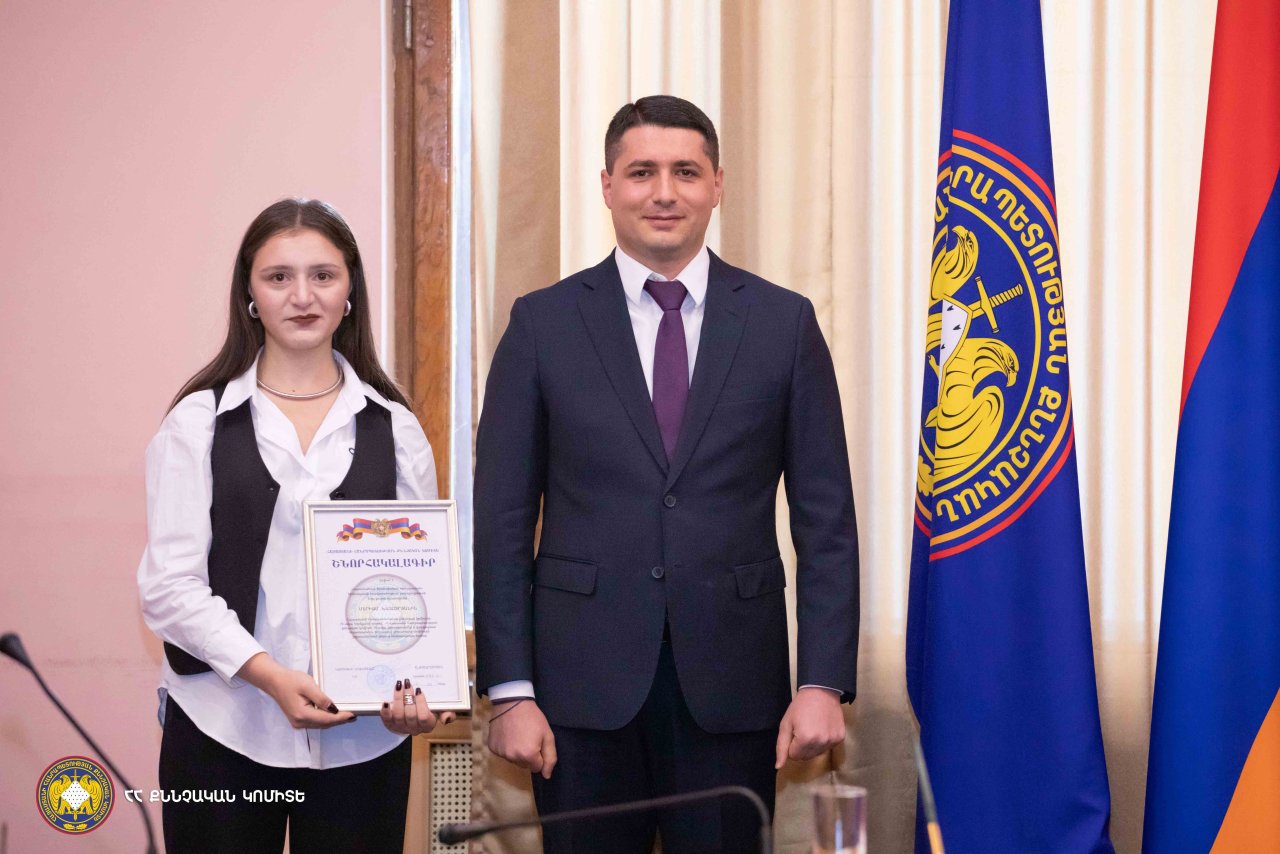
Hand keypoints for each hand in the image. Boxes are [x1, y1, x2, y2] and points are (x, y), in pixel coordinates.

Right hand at [236, 652, 355, 728]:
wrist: (274, 681)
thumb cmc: (290, 680)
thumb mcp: (308, 685)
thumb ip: (321, 698)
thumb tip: (334, 709)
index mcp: (301, 714)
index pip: (326, 719)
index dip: (341, 718)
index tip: (353, 715)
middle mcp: (299, 722)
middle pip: (324, 724)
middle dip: (339, 720)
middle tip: (354, 715)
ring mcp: (298, 723)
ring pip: (320, 724)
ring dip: (333, 720)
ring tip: (347, 715)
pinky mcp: (298, 720)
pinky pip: (315, 721)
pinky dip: (325, 719)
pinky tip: (333, 713)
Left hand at [380, 678, 456, 734]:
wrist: (414, 715)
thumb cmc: (430, 709)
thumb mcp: (441, 710)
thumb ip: (447, 712)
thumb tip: (447, 719)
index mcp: (428, 725)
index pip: (424, 717)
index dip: (420, 703)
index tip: (419, 689)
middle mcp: (414, 729)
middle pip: (409, 715)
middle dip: (407, 697)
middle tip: (407, 682)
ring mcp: (401, 728)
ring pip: (398, 715)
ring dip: (397, 699)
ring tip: (399, 686)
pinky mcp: (391, 726)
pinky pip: (387, 720)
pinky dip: (385, 711)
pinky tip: (386, 701)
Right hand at [487, 700, 556, 778]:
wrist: (511, 702)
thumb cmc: (533, 718)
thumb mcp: (548, 735)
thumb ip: (550, 757)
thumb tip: (546, 776)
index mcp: (528, 755)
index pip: (537, 768)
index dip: (539, 755)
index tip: (537, 742)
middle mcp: (513, 758)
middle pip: (524, 765)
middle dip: (528, 755)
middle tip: (528, 738)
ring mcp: (501, 753)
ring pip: (513, 760)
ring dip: (516, 752)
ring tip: (517, 735)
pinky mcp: (492, 748)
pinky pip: (502, 754)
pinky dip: (506, 747)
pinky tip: (508, 735)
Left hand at [775, 687, 845, 768]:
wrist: (821, 691)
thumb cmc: (800, 706)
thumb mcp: (786, 724)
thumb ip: (781, 746)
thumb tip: (779, 767)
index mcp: (805, 739)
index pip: (794, 756)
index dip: (791, 744)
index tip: (794, 732)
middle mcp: (820, 743)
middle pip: (805, 757)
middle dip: (801, 747)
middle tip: (802, 729)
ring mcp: (832, 741)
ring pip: (816, 754)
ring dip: (812, 746)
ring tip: (812, 728)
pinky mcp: (840, 738)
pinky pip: (827, 748)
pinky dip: (823, 742)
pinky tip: (822, 728)